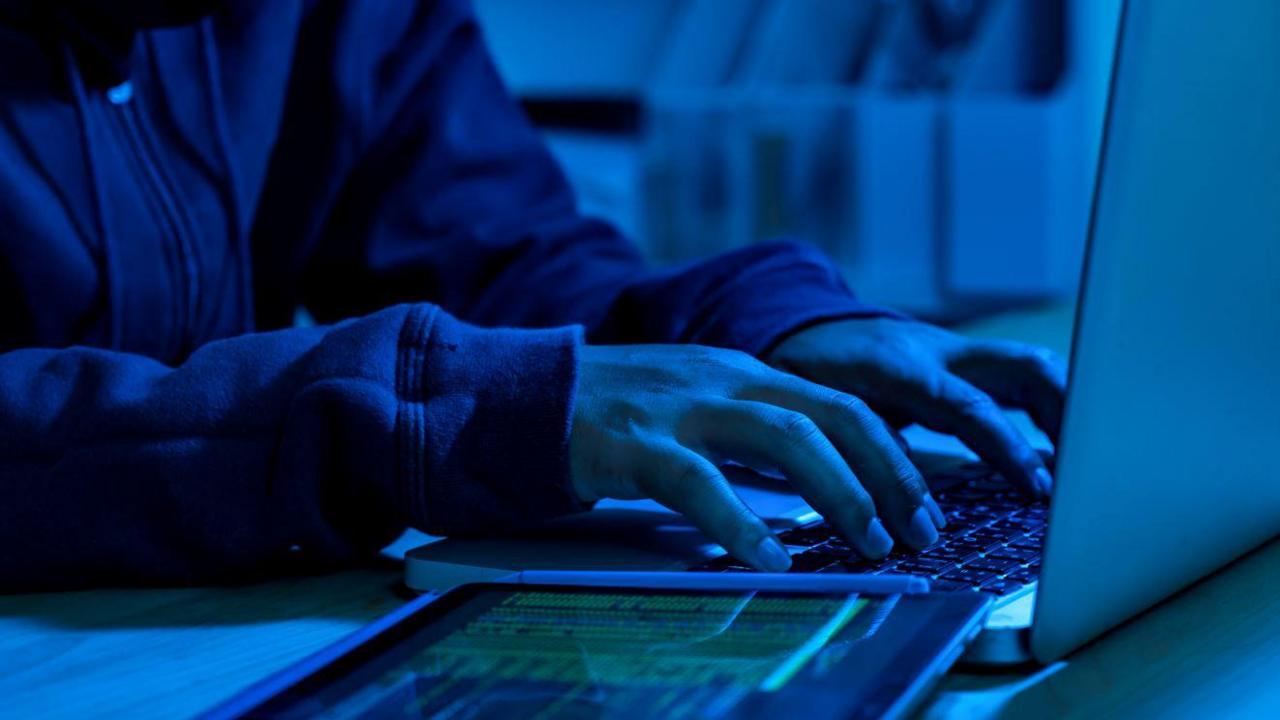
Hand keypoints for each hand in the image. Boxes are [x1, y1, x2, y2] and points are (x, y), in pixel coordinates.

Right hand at [570, 345, 946, 571]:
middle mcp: (722, 379)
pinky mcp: (634, 443)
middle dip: (886, 474)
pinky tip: (769, 557)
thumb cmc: (615, 410)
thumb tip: (818, 484)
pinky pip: (698, 482)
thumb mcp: (699, 405)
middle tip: (918, 531)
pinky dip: (740, 522)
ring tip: (868, 541)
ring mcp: (680, 407)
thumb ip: (753, 434)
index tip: (921, 506)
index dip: (891, 456)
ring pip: (782, 437)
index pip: (840, 404)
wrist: (526, 393)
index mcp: (742, 372)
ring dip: (838, 491)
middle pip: (829, 414)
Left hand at [767, 317, 1065, 495]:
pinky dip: (1048, 408)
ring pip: (1030, 365)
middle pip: (1021, 366)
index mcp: (897, 367)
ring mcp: (956, 350)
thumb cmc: (807, 374)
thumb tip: (908, 505)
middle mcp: (937, 351)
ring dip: (1066, 410)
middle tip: (1086, 468)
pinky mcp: (966, 359)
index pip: (966, 405)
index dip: (1006, 446)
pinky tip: (1062, 449)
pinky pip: (1018, 376)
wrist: (805, 325)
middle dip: (1064, 412)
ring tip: (1086, 463)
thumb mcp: (821, 412)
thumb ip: (864, 448)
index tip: (1037, 486)